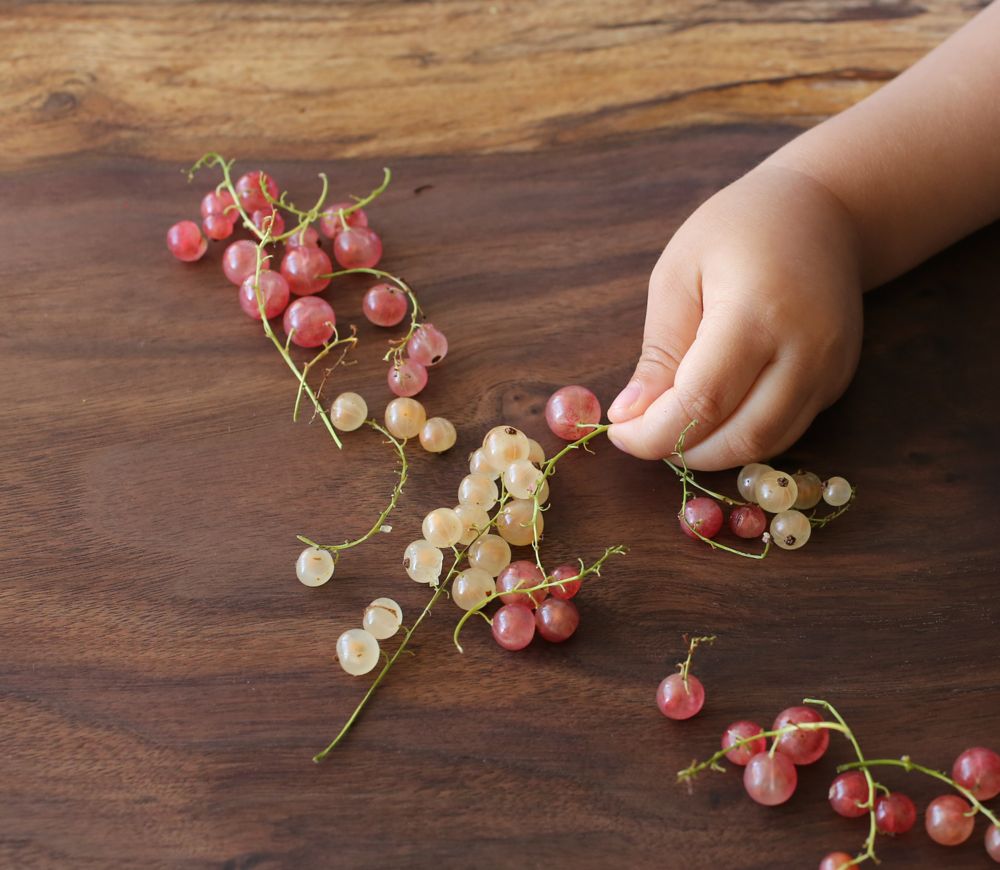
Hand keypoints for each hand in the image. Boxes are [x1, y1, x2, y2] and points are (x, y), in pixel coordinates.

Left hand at [607, 164, 863, 470]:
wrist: (822, 211)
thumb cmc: (737, 230)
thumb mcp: (678, 275)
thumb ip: (658, 352)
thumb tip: (630, 416)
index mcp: (756, 313)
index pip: (702, 402)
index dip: (655, 432)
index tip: (619, 432)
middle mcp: (804, 350)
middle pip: (740, 438)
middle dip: (681, 450)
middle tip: (643, 435)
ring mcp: (829, 370)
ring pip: (766, 445)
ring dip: (711, 453)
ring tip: (672, 427)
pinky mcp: (836, 382)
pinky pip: (785, 431)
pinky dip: (740, 438)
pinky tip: (710, 417)